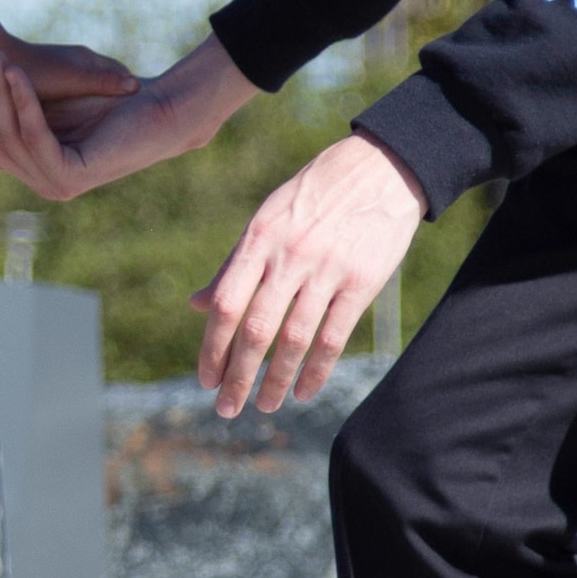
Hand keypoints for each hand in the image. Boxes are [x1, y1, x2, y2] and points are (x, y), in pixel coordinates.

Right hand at [0, 37, 253, 201]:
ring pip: (8, 138)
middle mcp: (41, 182)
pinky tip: (16, 74)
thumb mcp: (52, 97)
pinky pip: (35, 136)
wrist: (160, 109)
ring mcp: (55, 184)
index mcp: (34, 167)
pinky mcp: (71, 176)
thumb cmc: (112, 97)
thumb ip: (18, 101)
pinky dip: (24, 102)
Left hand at [199, 134, 424, 416]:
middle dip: (238, 376)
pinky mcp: (362, 282)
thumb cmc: (314, 197)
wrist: (381, 169)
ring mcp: (327, 270)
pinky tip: (303, 391)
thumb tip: (195, 305)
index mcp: (259, 239)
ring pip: (295, 340)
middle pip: (256, 330)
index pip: (226, 304)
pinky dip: (317, 371)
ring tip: (265, 406)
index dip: (213, 347)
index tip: (206, 379)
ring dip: (276, 381)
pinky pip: (334, 337)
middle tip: (227, 409)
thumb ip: (234, 265)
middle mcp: (289, 256)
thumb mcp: (267, 219)